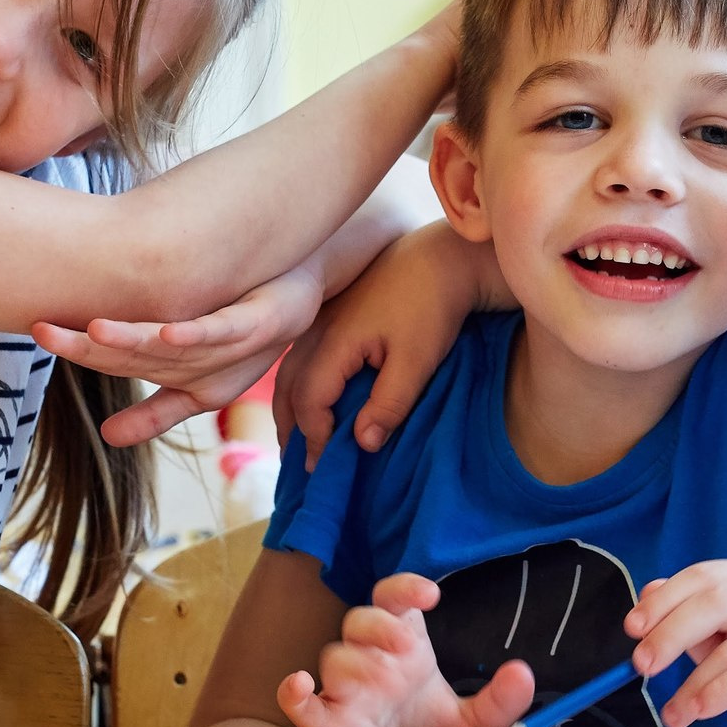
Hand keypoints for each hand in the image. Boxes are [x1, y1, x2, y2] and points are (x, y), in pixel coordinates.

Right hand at [35, 263, 324, 446]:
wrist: (305, 288)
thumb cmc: (248, 325)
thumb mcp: (200, 366)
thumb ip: (157, 400)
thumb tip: (107, 434)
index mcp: (180, 373)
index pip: (121, 363)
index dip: (83, 355)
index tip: (38, 332)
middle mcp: (202, 368)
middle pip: (135, 358)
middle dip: (88, 349)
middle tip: (41, 332)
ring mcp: (229, 349)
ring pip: (170, 349)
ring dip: (132, 342)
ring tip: (92, 330)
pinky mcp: (258, 326)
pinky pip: (221, 333)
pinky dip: (194, 335)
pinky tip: (167, 332)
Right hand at [274, 222, 507, 470]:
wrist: (439, 259)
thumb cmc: (432, 309)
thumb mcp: (418, 361)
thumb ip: (390, 404)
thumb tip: (362, 445)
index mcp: (335, 342)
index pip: (309, 400)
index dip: (315, 436)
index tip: (326, 467)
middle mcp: (317, 331)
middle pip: (287, 388)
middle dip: (290, 429)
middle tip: (299, 466)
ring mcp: (319, 321)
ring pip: (288, 372)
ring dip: (289, 409)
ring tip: (298, 441)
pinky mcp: (329, 317)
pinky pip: (301, 358)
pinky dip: (299, 387)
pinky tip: (310, 401)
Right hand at [277, 573, 535, 726]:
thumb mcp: (475, 724)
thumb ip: (500, 702)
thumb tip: (522, 673)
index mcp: (403, 645)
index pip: (393, 598)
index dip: (405, 588)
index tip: (430, 595)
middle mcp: (369, 658)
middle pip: (358, 619)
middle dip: (379, 628)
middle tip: (405, 650)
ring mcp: (342, 688)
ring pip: (334, 655)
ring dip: (356, 664)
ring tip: (382, 685)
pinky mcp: (323, 721)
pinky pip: (296, 701)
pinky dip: (293, 691)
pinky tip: (300, 684)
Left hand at [628, 561, 726, 726]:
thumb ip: (696, 625)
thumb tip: (649, 596)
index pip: (704, 576)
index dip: (663, 600)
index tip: (633, 629)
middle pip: (714, 599)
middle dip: (669, 633)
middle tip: (642, 665)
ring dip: (691, 683)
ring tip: (674, 711)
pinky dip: (718, 693)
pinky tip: (701, 710)